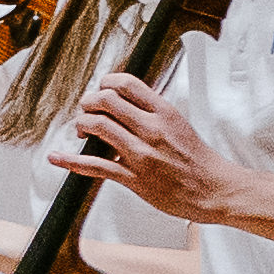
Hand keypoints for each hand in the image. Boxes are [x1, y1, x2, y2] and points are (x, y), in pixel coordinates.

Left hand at [64, 75, 238, 221]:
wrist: (216, 190)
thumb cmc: (198, 159)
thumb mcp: (178, 124)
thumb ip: (152, 112)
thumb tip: (123, 100)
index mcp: (165, 113)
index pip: (126, 84)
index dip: (105, 83)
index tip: (100, 91)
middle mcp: (152, 130)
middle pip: (105, 101)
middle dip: (87, 103)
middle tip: (87, 111)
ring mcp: (142, 154)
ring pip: (97, 127)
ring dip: (81, 125)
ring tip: (82, 132)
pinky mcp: (134, 178)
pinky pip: (95, 165)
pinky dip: (70, 160)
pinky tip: (56, 157)